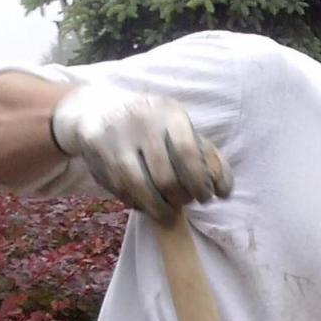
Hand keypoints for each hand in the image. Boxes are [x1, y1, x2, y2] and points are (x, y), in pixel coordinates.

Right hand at [50, 83, 232, 220]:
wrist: (96, 108)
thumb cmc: (154, 127)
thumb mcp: (183, 130)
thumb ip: (210, 158)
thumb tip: (224, 191)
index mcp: (168, 113)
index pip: (187, 153)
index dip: (199, 183)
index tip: (206, 197)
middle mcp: (139, 121)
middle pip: (165, 178)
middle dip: (180, 199)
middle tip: (185, 202)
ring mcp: (114, 138)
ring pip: (141, 189)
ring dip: (159, 209)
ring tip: (168, 212)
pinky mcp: (96, 155)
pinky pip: (122, 191)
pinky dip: (138, 204)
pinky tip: (145, 202)